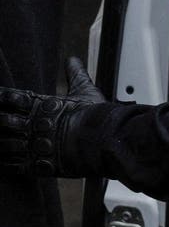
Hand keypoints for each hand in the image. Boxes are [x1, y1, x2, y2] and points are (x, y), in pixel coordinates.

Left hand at [0, 57, 104, 175]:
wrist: (101, 140)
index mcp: (41, 105)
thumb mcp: (85, 91)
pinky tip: (2, 163)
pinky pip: (12, 166)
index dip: (1, 97)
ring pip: (3, 144)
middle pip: (2, 121)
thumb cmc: (94, 116)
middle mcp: (32, 125)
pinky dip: (4, 165)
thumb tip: (72, 59)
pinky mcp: (37, 165)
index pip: (12, 98)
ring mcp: (33, 146)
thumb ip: (75, 75)